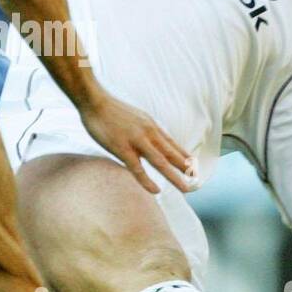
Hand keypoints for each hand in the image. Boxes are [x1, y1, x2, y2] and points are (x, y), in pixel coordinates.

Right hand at [78, 90, 192, 194]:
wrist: (94, 100)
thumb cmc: (110, 109)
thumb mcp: (134, 116)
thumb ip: (143, 128)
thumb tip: (148, 138)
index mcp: (150, 126)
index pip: (171, 143)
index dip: (183, 155)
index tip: (193, 165)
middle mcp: (148, 133)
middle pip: (171, 153)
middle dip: (185, 167)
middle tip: (197, 180)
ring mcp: (136, 140)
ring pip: (160, 162)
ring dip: (174, 176)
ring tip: (186, 188)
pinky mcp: (122, 148)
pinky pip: (137, 168)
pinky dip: (147, 180)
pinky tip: (155, 190)